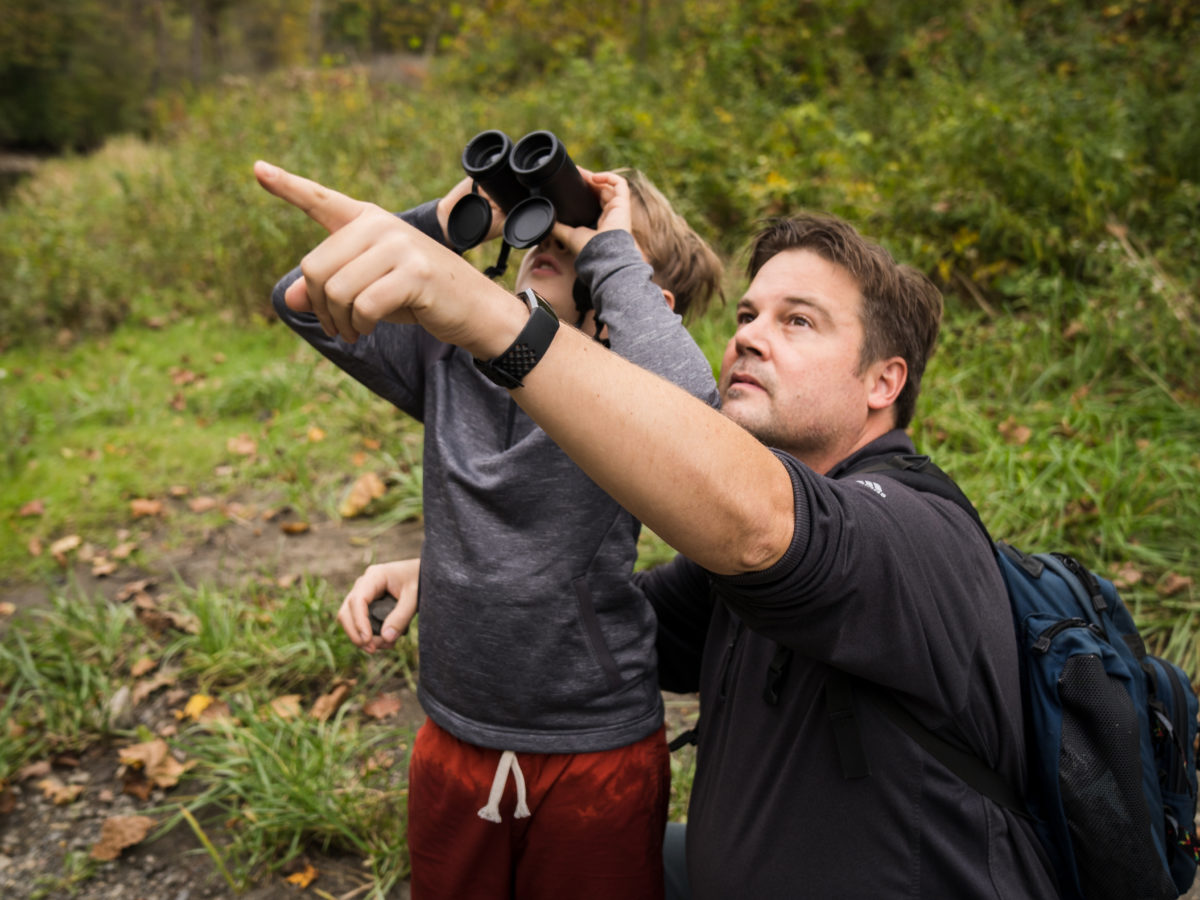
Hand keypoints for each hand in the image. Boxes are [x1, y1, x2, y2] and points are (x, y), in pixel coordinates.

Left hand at [254, 161, 517, 352]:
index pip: (321, 201)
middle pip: (315, 267)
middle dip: (320, 306)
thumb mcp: (368, 290)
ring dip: (338, 322)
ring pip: (336, 290)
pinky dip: (358, 326)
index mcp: (368, 221)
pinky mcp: (414, 273)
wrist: (474, 310)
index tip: (257, 168)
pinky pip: (362, 305)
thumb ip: (328, 289)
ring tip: (351, 332)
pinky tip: (366, 331)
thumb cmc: (418, 297)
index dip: (287, 186)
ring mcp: (399, 246)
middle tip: (336, 326)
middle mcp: (381, 225)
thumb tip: (290, 300)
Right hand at [337, 559, 420, 653]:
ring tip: (387, 645)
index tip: (367, 640)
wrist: (428, 575)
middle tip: (373, 649)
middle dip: (356, 634)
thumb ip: (401, 616)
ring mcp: (364, 595)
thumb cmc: (421, 580)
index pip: (357, 600)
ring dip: (362, 637)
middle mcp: (364, 585)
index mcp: (374, 576)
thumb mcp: (415, 597)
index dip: (359, 622)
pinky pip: (361, 623)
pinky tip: (387, 641)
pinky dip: (370, 635)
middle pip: (347, 611)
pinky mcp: (369, 605)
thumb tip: (386, 638)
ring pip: (350, 619)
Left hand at [553, 170, 633, 255]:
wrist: (600, 254)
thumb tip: (545, 221)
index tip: (574, 181)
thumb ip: (558, 228)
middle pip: (602, 191)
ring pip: (610, 186)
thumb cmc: (587, 249)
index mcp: (601, 222)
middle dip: (589, 180)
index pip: (596, 201)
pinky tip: (594, 177)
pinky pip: (620, 184)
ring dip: (596, 177)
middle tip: (577, 173)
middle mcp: (612, 215)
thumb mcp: (568, 235)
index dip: (586, 190)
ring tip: (583, 174)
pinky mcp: (623, 204)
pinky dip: (608, 177)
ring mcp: (619, 209)